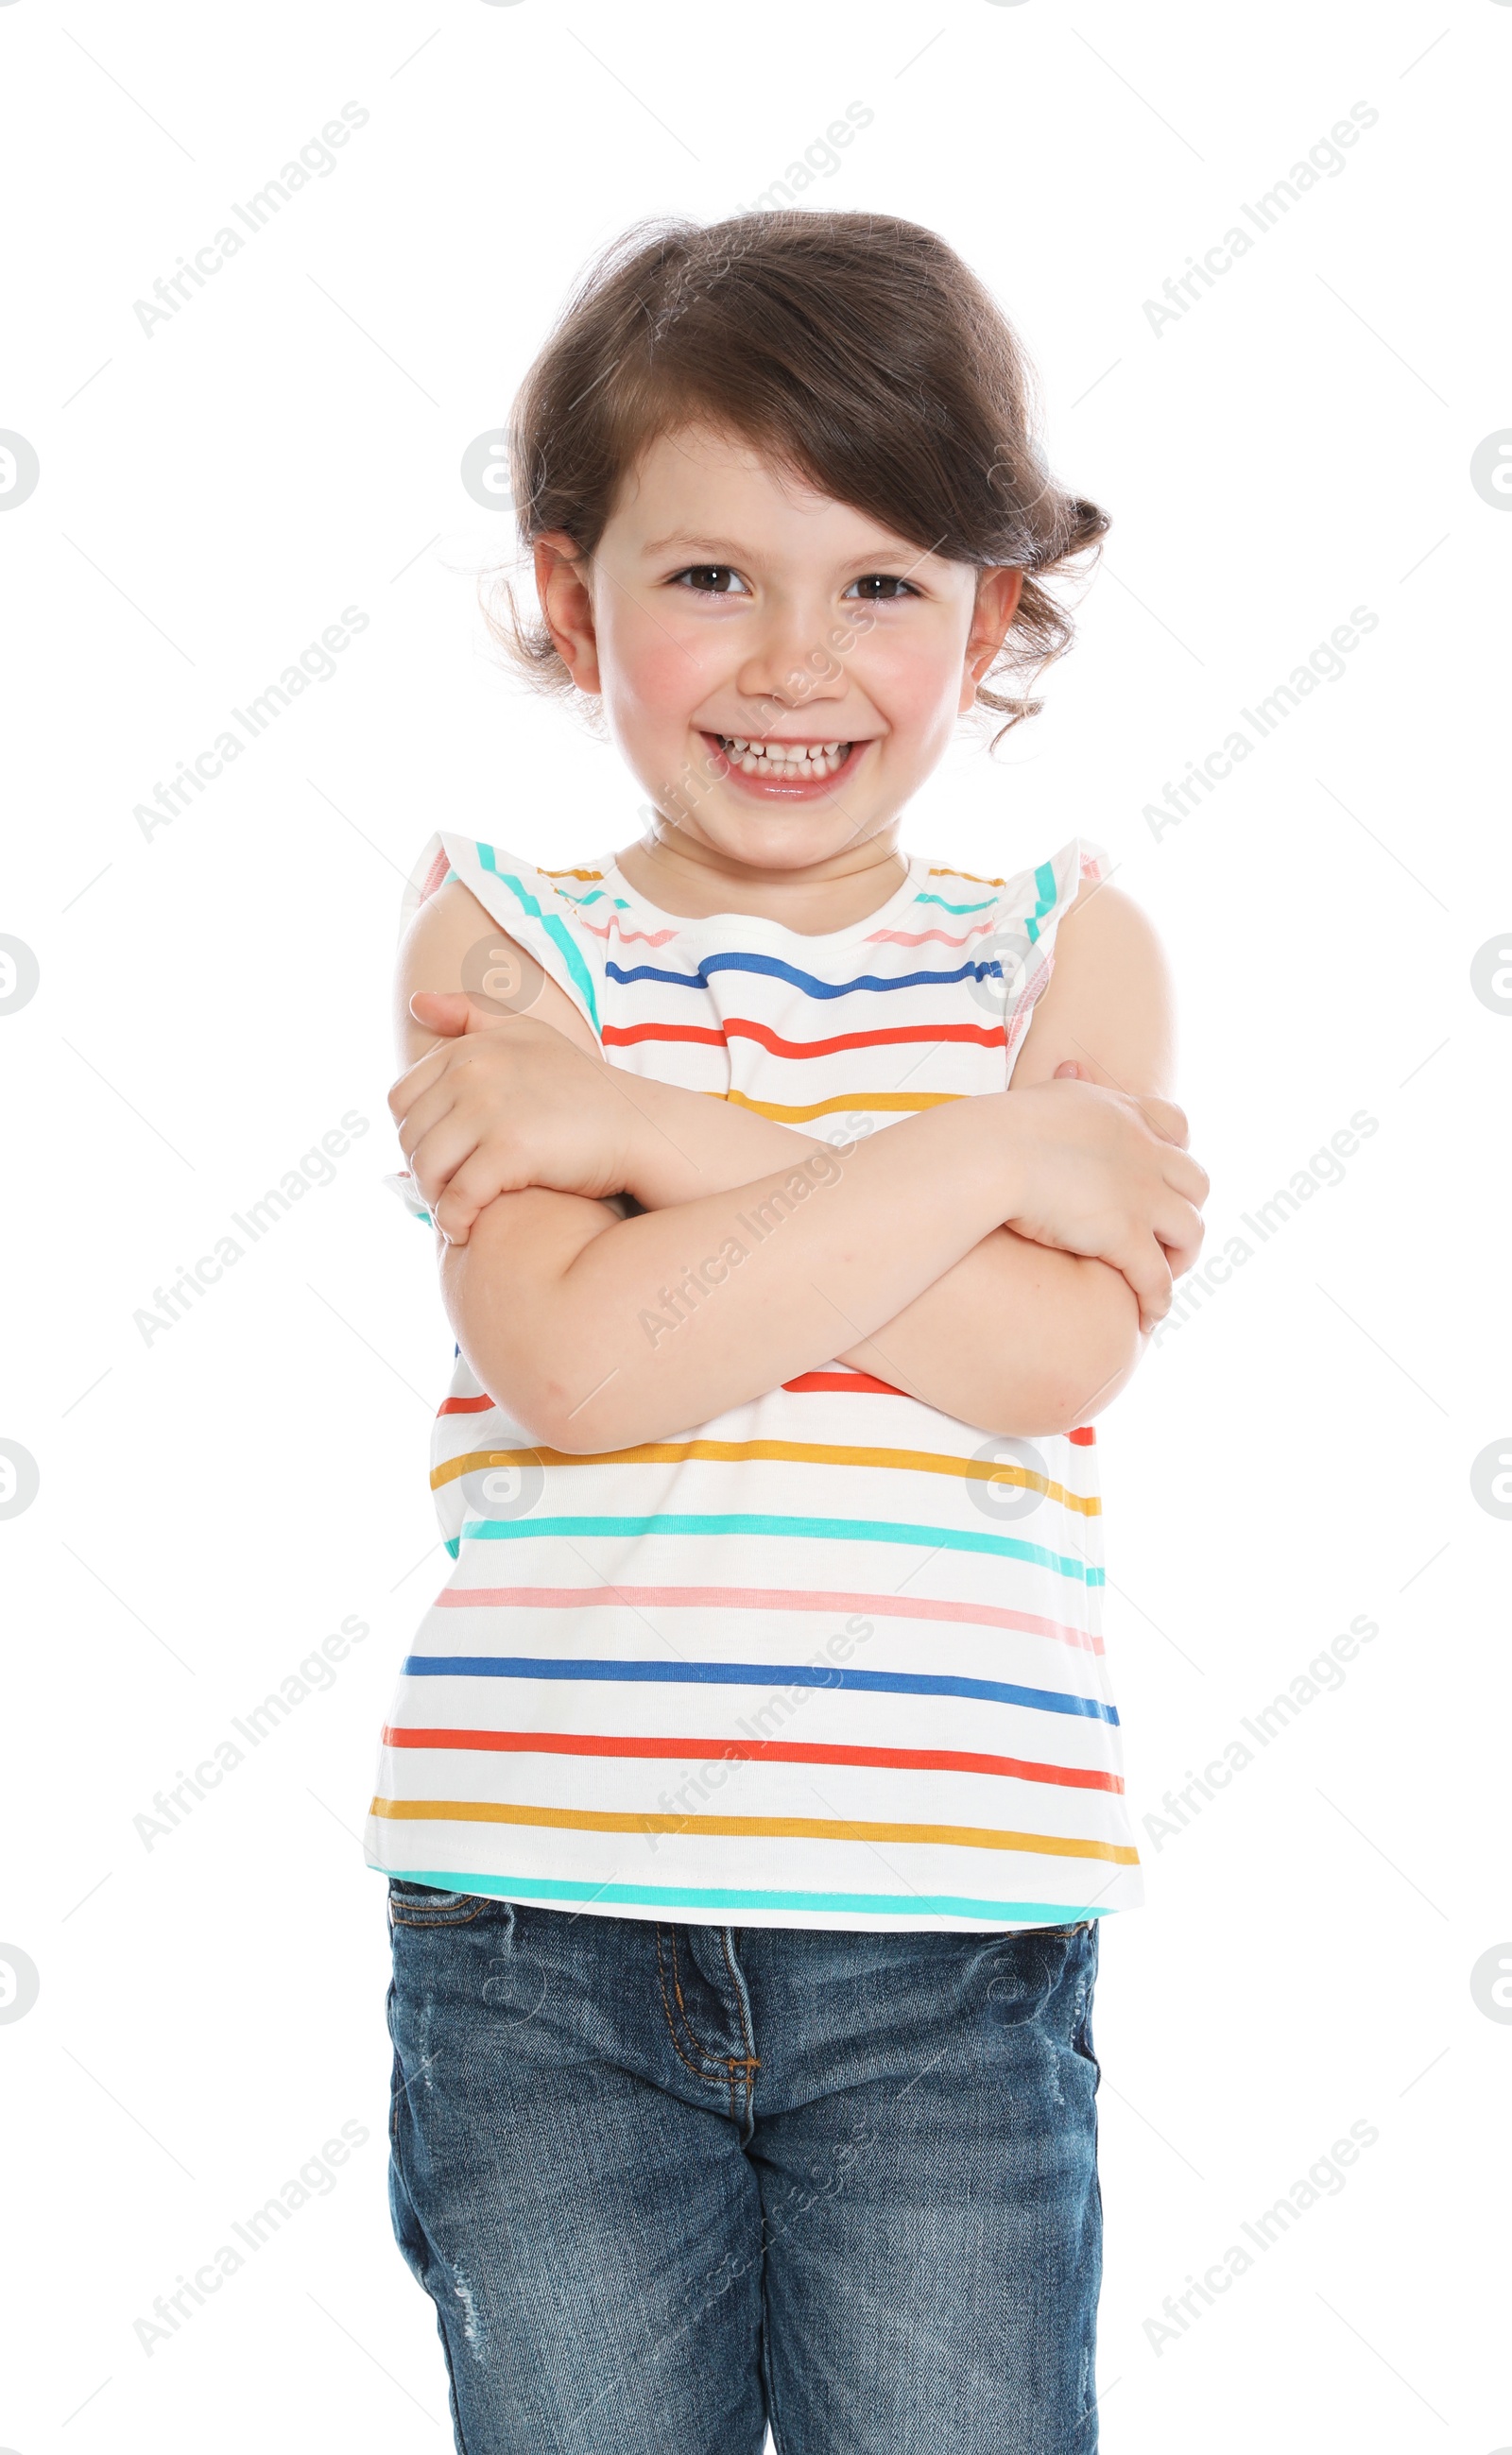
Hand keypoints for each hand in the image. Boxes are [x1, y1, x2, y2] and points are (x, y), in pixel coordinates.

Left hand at [388, 995, 638, 1244]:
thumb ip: (471, 1016)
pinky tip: (466, 1232)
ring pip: (427, 1169)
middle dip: (423, 1171)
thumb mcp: (529, 1036)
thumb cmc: (584, 1089)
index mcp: (472, 1048)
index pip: (401, 1099)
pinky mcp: (510, 1150)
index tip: (440, 1158)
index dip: (413, 1134)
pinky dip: (455, 1221)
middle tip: (448, 1193)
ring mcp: (491, 1109)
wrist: (640, 1130)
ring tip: (456, 1213)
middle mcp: (474, 1071)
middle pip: (411, 1137)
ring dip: (435, 1200)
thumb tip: (416, 1003)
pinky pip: (458, 1197)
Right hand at [1000, 1061, 1208, 1330]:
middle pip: (1196, 1182)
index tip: (1161, 1175)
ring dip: (1182, 1257)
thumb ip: (1067, 1085)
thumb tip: (1070, 1068)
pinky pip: (1158, 1278)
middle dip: (1185, 1210)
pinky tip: (1149, 1316)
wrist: (991, 1154)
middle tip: (1164, 1236)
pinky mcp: (1127, 1236)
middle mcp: (1145, 1153)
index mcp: (1124, 1114)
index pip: (1176, 1124)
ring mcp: (1142, 1195)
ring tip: (1161, 1277)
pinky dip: (1158, 1299)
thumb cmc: (1001, 1127)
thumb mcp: (1048, 1091)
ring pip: (1191, 1231)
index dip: (1175, 1152)